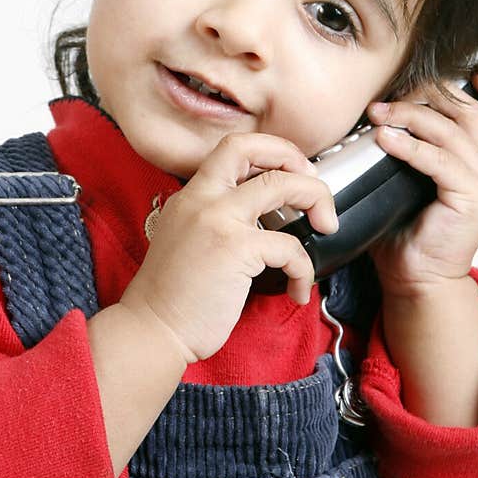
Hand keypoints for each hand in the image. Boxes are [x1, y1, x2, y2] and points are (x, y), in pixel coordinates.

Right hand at [119, 133, 337, 363]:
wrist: (152, 329)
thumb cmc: (172, 296)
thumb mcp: (187, 238)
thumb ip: (216, 219)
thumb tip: (262, 216)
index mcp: (191, 195)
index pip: (233, 148)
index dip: (271, 150)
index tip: (291, 171)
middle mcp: (203, 199)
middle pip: (254, 148)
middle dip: (295, 159)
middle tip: (314, 187)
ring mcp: (219, 221)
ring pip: (283, 185)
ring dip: (317, 200)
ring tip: (326, 225)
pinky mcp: (236, 250)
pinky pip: (290, 247)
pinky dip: (304, 269)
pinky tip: (298, 289)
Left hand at [365, 70, 477, 295]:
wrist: (417, 279)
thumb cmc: (407, 234)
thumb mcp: (406, 183)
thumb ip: (407, 150)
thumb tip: (376, 119)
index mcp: (476, 164)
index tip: (473, 72)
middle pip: (467, 111)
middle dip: (427, 95)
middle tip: (388, 96)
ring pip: (453, 128)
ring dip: (412, 115)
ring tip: (379, 114)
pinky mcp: (473, 196)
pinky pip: (440, 159)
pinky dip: (411, 145)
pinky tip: (387, 139)